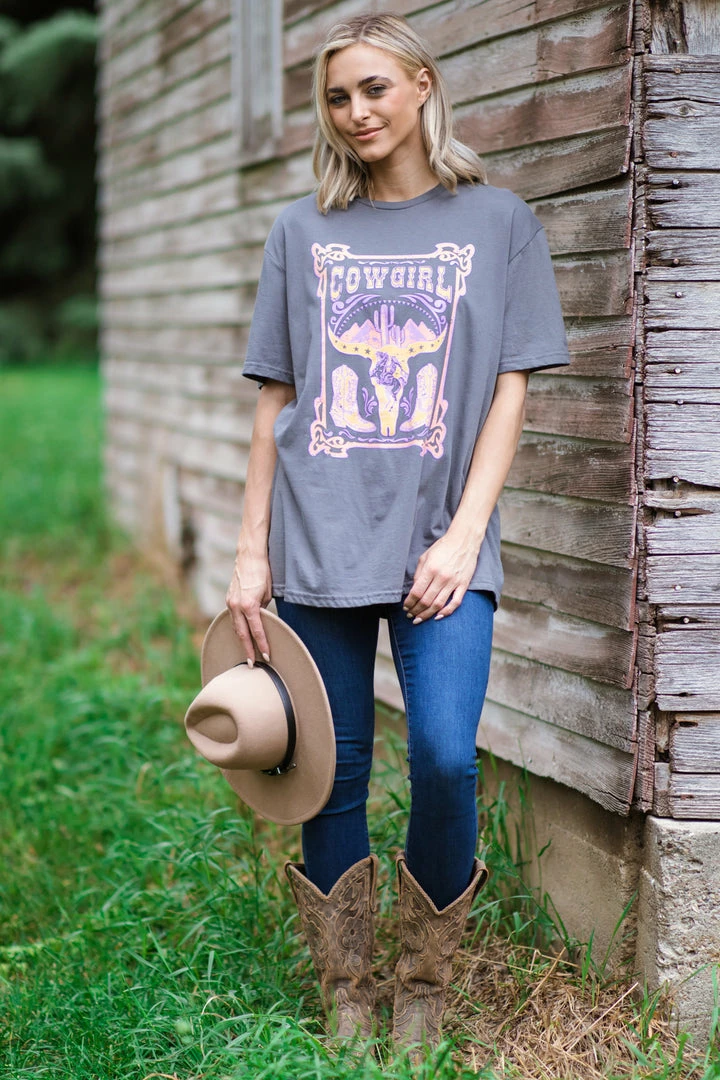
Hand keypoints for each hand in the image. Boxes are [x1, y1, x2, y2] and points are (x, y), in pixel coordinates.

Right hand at [225, 549, 272, 664]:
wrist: (249, 555)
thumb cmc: (263, 572)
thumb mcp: (267, 593)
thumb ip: (262, 609)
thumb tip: (261, 621)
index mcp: (249, 605)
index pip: (256, 631)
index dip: (262, 645)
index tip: (267, 656)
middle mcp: (236, 606)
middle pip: (242, 634)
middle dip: (248, 649)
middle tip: (253, 664)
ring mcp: (230, 603)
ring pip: (236, 627)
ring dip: (242, 641)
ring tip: (248, 653)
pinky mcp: (229, 599)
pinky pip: (233, 618)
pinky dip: (238, 628)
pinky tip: (242, 636)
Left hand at [403, 529, 483, 623]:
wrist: (464, 541)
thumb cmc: (442, 547)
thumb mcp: (425, 557)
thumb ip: (419, 574)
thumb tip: (414, 590)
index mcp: (430, 569)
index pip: (416, 592)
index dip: (409, 602)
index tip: (405, 607)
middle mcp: (442, 577)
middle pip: (426, 601)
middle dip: (416, 610)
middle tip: (410, 615)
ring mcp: (454, 582)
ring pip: (438, 605)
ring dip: (427, 614)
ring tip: (419, 619)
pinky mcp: (463, 584)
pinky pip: (455, 603)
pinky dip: (446, 612)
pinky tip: (438, 617)